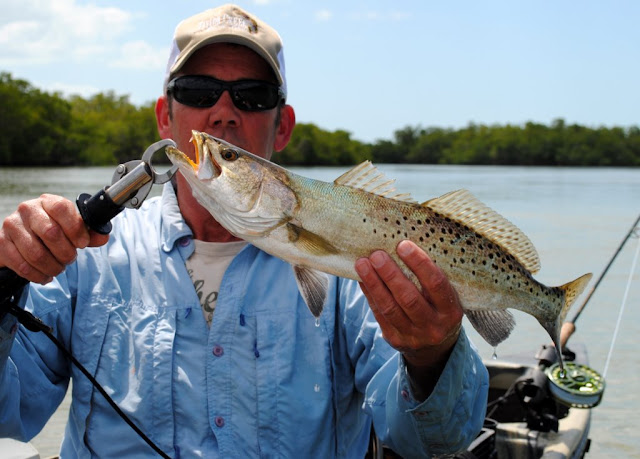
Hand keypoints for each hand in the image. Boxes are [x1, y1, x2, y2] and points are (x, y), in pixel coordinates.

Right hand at [0, 194, 108, 283]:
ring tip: (58, 268)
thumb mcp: (71, 229)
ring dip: (53, 267)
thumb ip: (88, 233)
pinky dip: (38, 275)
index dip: (76, 229)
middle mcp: (28, 209)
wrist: (19, 240)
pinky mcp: (1, 243)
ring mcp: (12, 225)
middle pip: (51, 233)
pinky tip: (45, 275)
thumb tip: (103, 237)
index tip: (83, 243)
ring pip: (37, 254)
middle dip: (66, 253)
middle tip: (69, 259)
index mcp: (48, 202)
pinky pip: (23, 266)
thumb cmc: (49, 232)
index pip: (63, 209)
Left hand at [355, 240, 462, 398]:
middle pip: (409, 299)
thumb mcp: (445, 297)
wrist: (434, 348)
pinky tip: (362, 278)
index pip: (436, 284)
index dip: (420, 264)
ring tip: (362, 263)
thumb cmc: (439, 309)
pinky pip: (379, 314)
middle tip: (377, 254)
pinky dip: (369, 294)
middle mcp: (434, 326)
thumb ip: (431, 278)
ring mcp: (414, 336)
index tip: (403, 245)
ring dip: (374, 283)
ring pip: (389, 308)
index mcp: (451, 311)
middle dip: (390, 275)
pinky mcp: (395, 340)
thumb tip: (402, 244)